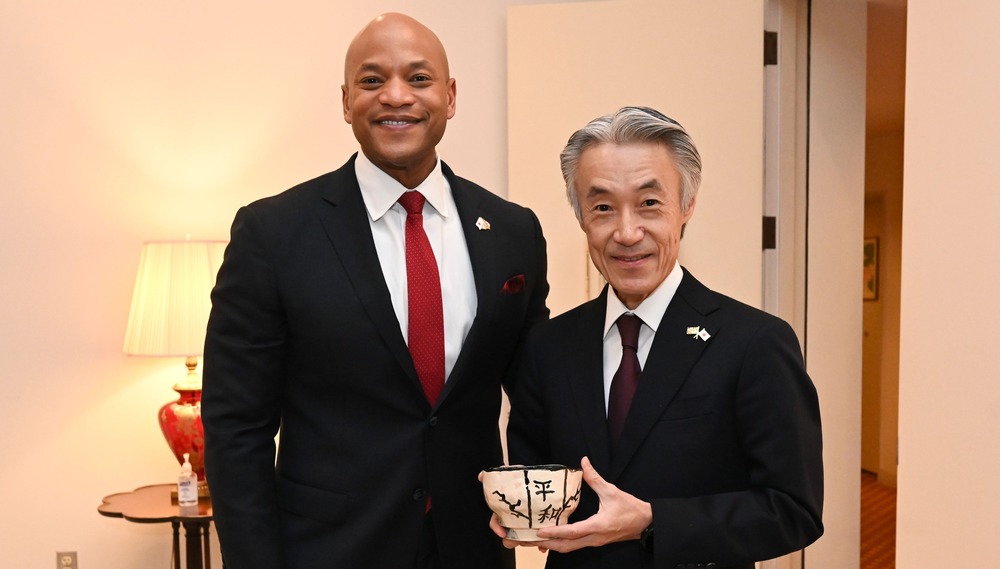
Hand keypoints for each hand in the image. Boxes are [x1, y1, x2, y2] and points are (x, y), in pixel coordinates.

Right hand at [479, 469, 551, 551]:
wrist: (542, 481)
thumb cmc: (525, 479)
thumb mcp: (513, 473)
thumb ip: (498, 474)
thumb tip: (481, 475)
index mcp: (505, 510)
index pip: (496, 522)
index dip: (497, 528)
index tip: (502, 533)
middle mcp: (514, 519)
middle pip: (509, 535)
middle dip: (513, 540)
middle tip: (520, 541)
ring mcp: (526, 525)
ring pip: (522, 539)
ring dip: (527, 542)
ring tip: (534, 543)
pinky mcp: (539, 527)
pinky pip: (537, 540)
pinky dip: (540, 544)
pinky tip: (543, 547)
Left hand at [529, 456, 651, 553]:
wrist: (645, 524)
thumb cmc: (630, 508)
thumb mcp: (612, 491)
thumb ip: (595, 478)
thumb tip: (584, 462)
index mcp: (597, 526)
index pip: (572, 532)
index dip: (555, 532)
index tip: (540, 530)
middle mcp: (594, 537)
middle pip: (566, 546)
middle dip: (547, 544)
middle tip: (530, 539)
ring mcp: (594, 541)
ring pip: (569, 548)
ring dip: (553, 545)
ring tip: (536, 540)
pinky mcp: (595, 541)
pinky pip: (575, 546)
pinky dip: (561, 544)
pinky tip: (552, 539)